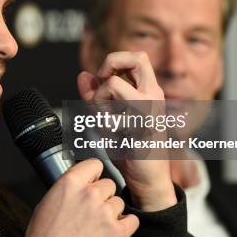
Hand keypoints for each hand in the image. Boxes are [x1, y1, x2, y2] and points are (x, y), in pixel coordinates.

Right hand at [13, 159, 138, 236]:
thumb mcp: (48, 201)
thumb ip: (68, 187)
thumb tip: (80, 183)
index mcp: (70, 183)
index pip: (95, 164)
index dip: (94, 175)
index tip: (93, 181)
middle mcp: (89, 194)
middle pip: (109, 184)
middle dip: (102, 196)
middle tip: (91, 210)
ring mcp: (105, 213)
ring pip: (119, 202)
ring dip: (111, 212)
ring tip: (97, 225)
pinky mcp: (117, 232)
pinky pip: (132, 220)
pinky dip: (124, 226)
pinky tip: (111, 231)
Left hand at [77, 51, 176, 211]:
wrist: (148, 180)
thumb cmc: (131, 150)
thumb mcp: (108, 117)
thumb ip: (94, 96)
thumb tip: (83, 74)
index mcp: (149, 91)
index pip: (137, 57)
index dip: (115, 61)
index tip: (104, 79)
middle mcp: (153, 95)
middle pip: (136, 57)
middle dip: (110, 65)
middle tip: (103, 86)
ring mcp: (149, 109)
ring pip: (112, 82)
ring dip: (99, 99)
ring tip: (105, 117)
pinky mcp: (141, 125)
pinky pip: (110, 111)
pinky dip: (103, 121)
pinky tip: (112, 133)